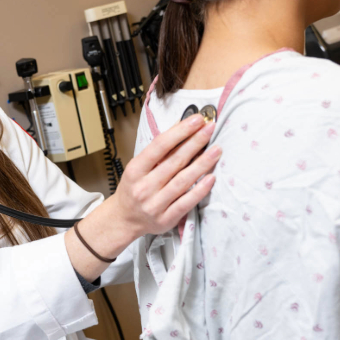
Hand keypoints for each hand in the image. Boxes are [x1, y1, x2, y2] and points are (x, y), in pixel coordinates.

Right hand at [66, 114, 219, 278]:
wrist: (124, 219)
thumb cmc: (133, 189)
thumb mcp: (138, 167)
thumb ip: (158, 152)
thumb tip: (182, 129)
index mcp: (135, 170)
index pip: (160, 146)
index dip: (180, 131)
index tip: (196, 120)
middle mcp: (144, 187)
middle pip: (174, 161)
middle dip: (195, 142)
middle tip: (210, 129)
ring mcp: (155, 204)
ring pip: (183, 181)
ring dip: (202, 164)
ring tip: (216, 150)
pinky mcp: (166, 219)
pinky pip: (186, 202)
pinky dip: (200, 190)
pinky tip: (211, 177)